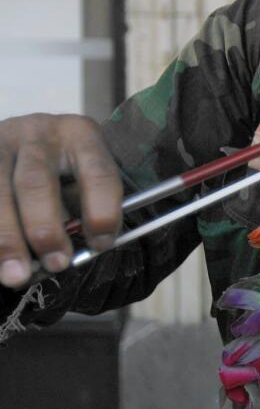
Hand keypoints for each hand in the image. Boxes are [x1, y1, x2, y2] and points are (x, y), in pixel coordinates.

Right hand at [0, 114, 123, 287]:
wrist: (26, 140)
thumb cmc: (63, 169)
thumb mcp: (84, 176)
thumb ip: (83, 209)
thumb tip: (81, 253)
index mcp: (80, 135)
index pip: (97, 172)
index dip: (101, 211)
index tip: (101, 245)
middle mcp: (38, 133)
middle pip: (36, 182)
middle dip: (45, 229)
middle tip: (55, 265)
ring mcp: (1, 143)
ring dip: (7, 239)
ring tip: (16, 276)